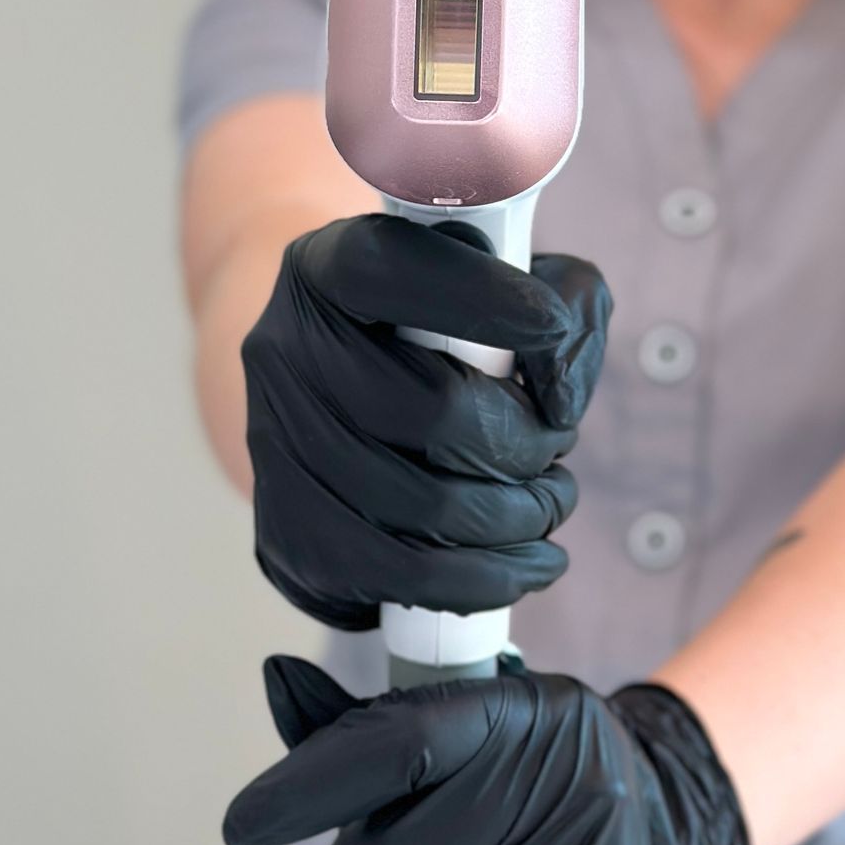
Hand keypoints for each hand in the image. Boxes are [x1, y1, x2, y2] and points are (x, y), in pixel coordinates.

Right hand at [243, 214, 609, 631]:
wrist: (329, 395)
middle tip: (557, 446)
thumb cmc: (436, 329)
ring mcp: (278, 446)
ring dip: (519, 515)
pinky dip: (488, 578)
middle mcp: (287, 349)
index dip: (491, 302)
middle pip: (435, 410)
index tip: (552, 331)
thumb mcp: (504, 279)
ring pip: (426, 504)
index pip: (404, 273)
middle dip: (526, 442)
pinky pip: (403, 574)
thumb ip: (566, 301)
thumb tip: (561, 389)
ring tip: (551, 502)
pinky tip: (529, 561)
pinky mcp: (288, 532)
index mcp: (331, 267)